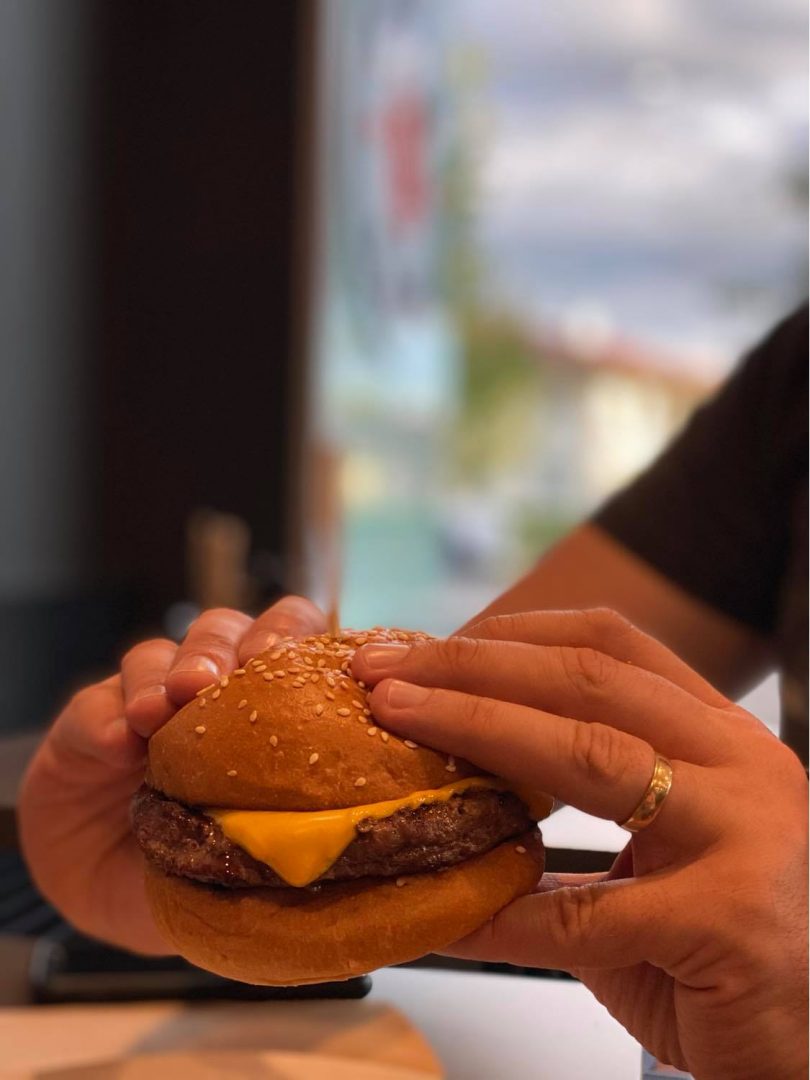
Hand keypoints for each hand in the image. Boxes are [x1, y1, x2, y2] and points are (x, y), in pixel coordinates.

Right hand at [18, 596, 325, 953]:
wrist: (114, 888)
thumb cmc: (208, 861)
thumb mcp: (256, 847)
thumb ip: (291, 822)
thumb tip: (330, 827)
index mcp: (267, 701)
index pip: (291, 639)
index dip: (290, 632)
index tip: (283, 657)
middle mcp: (210, 687)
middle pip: (223, 633)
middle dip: (219, 649)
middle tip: (207, 683)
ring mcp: (148, 698)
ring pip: (160, 654)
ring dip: (162, 675)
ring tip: (160, 712)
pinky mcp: (92, 719)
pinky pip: (97, 704)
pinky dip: (108, 718)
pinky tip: (117, 744)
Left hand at [353, 609, 808, 1079]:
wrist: (807, 1043)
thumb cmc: (718, 935)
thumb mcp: (663, 834)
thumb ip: (586, 788)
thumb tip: (462, 755)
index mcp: (720, 731)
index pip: (610, 644)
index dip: (510, 635)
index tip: (428, 646)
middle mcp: (741, 763)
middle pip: (588, 680)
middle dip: (472, 666)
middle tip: (384, 671)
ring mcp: (743, 834)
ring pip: (592, 754)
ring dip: (477, 727)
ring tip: (396, 720)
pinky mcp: (728, 920)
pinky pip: (585, 911)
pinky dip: (505, 912)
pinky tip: (446, 913)